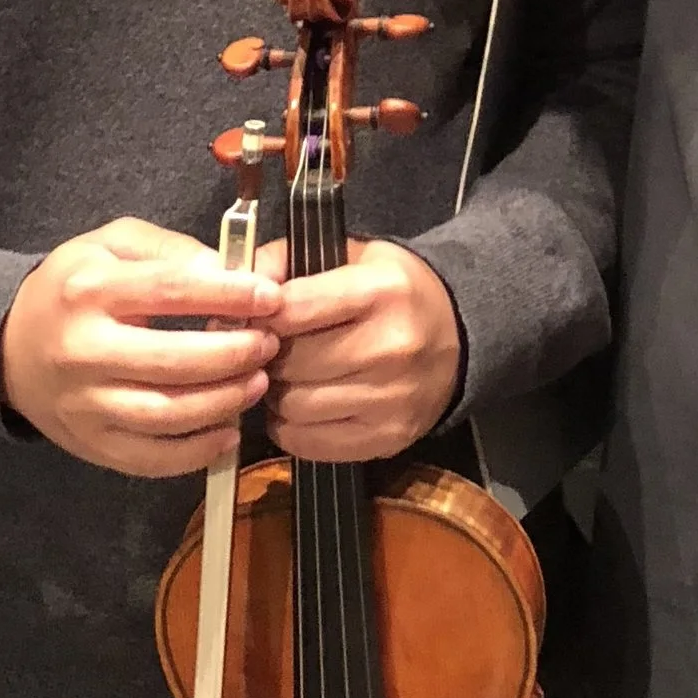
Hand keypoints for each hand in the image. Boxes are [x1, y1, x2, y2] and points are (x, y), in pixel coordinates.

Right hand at [0, 217, 276, 476]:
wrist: (6, 345)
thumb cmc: (74, 288)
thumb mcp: (113, 245)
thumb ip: (172, 251)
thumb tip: (229, 273)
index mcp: (90, 290)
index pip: (170, 291)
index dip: (227, 295)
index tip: (269, 298)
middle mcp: (83, 350)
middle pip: (173, 360)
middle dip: (233, 354)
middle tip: (268, 345)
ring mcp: (84, 403)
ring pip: (165, 415)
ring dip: (223, 403)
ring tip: (256, 383)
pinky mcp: (89, 443)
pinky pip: (150, 458)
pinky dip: (196, 452)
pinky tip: (227, 432)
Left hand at [263, 236, 462, 462]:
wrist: (459, 335)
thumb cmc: (394, 291)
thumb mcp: (352, 255)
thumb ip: (289, 260)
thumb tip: (238, 283)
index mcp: (381, 292)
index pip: (293, 308)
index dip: (263, 314)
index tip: (258, 316)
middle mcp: (390, 347)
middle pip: (291, 362)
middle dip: (270, 356)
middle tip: (272, 350)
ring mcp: (391, 398)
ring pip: (294, 405)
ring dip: (278, 393)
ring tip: (290, 377)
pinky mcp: (388, 437)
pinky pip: (309, 442)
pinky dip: (293, 427)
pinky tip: (303, 406)